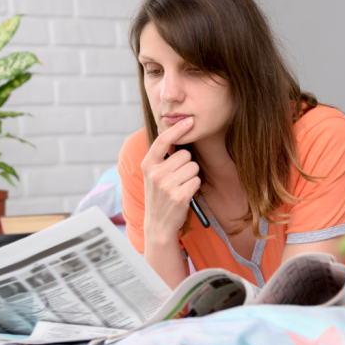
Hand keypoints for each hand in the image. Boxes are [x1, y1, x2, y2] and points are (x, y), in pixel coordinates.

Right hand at [141, 117, 200, 245]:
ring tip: (180, 186)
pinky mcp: (179, 196)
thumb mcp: (153, 174)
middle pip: (185, 155)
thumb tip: (167, 129)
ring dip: (191, 176)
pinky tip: (185, 194)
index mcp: (147, 165)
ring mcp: (167, 185)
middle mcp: (155, 173)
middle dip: (186, 164)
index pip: (162, 140)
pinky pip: (196, 180)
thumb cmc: (159, 195)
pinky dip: (194, 187)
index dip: (177, 129)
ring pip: (193, 167)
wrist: (158, 224)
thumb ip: (160, 155)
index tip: (188, 121)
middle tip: (177, 178)